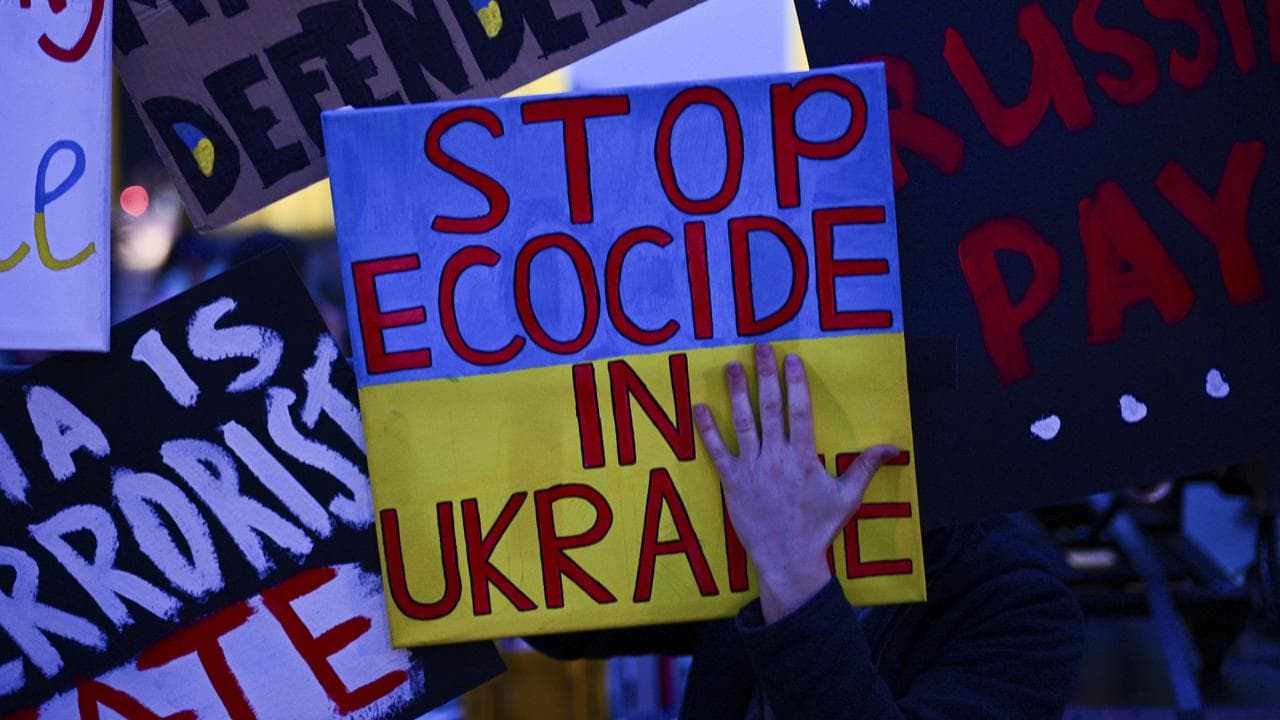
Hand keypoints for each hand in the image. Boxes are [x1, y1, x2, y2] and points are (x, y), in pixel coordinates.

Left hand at [693, 344, 899, 623]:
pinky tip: (699, 408)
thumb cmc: (818, 528)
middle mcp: (776, 457)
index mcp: (803, 458)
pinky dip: (707, 430)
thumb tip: (893, 448)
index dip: (795, 383)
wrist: (789, 559)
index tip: (790, 359)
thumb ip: (866, 467)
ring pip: (742, 423)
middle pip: (769, 408)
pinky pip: (717, 451)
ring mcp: (751, 468)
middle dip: (764, 375)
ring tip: (730, 367)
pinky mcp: (731, 482)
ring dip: (736, 392)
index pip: (799, 411)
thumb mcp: (848, 498)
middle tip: (759, 348)